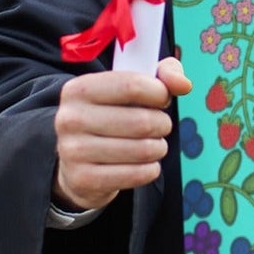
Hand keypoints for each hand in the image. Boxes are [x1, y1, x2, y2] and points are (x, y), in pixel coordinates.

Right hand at [52, 56, 191, 211]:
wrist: (77, 162)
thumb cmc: (112, 116)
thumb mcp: (131, 86)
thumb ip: (162, 74)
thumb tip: (183, 84)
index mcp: (79, 89)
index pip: (133, 85)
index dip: (159, 93)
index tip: (162, 99)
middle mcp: (70, 118)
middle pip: (142, 121)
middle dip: (162, 124)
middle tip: (159, 126)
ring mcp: (73, 151)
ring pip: (143, 149)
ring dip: (158, 148)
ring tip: (152, 145)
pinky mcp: (83, 179)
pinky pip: (137, 174)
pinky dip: (150, 170)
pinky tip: (144, 164)